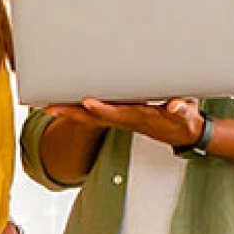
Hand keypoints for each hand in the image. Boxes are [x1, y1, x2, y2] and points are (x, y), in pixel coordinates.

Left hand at [45, 97, 203, 148]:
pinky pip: (94, 114)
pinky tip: (64, 106)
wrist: (183, 131)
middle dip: (72, 113)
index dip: (103, 110)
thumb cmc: (183, 119)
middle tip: (50, 107)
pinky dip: (77, 109)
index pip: (119, 114)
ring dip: (69, 112)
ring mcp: (120, 119)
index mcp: (141, 117)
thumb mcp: (187, 113)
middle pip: (95, 118)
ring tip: (47, 106)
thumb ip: (181, 109)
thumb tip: (176, 106)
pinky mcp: (119, 115)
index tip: (87, 103)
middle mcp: (126, 119)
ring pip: (90, 117)